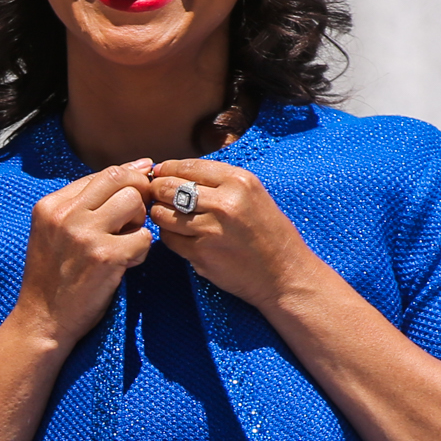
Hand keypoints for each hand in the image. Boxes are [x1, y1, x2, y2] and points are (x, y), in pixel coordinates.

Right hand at [10, 161, 156, 352]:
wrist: (43, 320)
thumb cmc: (54, 277)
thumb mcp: (54, 232)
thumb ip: (84, 203)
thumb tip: (138, 167)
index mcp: (51, 205)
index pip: (103, 174)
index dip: (129, 180)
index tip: (138, 193)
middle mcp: (65, 215)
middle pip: (121, 179)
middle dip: (138, 196)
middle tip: (133, 221)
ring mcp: (85, 235)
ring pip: (135, 202)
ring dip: (139, 222)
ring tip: (126, 243)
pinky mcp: (105, 257)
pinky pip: (144, 238)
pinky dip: (141, 252)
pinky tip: (126, 265)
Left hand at [145, 158, 311, 308]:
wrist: (284, 274)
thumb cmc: (269, 233)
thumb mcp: (253, 194)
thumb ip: (219, 182)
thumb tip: (175, 171)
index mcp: (238, 182)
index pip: (188, 166)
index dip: (167, 169)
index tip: (160, 173)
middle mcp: (224, 203)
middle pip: (168, 188)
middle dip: (157, 189)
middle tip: (156, 194)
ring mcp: (210, 230)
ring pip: (162, 214)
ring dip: (159, 213)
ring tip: (167, 215)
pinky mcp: (200, 255)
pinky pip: (169, 239)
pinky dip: (168, 235)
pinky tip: (178, 235)